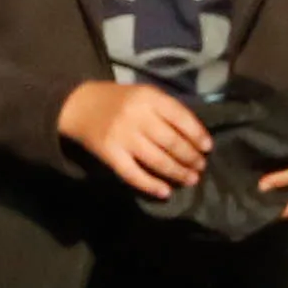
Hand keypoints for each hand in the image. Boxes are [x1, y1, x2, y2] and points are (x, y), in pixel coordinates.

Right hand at [59, 75, 212, 197]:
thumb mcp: (144, 95)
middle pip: (172, 142)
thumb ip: (166, 110)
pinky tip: (165, 192)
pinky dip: (151, 185)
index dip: (197, 135)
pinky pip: (134, 174)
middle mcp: (137, 116)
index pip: (181, 118)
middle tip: (201, 167)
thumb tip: (196, 137)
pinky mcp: (110, 154)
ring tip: (190, 179)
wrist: (79, 106)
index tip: (207, 148)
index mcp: (148, 97)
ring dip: (178, 173)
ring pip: (158, 160)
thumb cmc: (119, 101)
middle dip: (191, 157)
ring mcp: (123, 136)